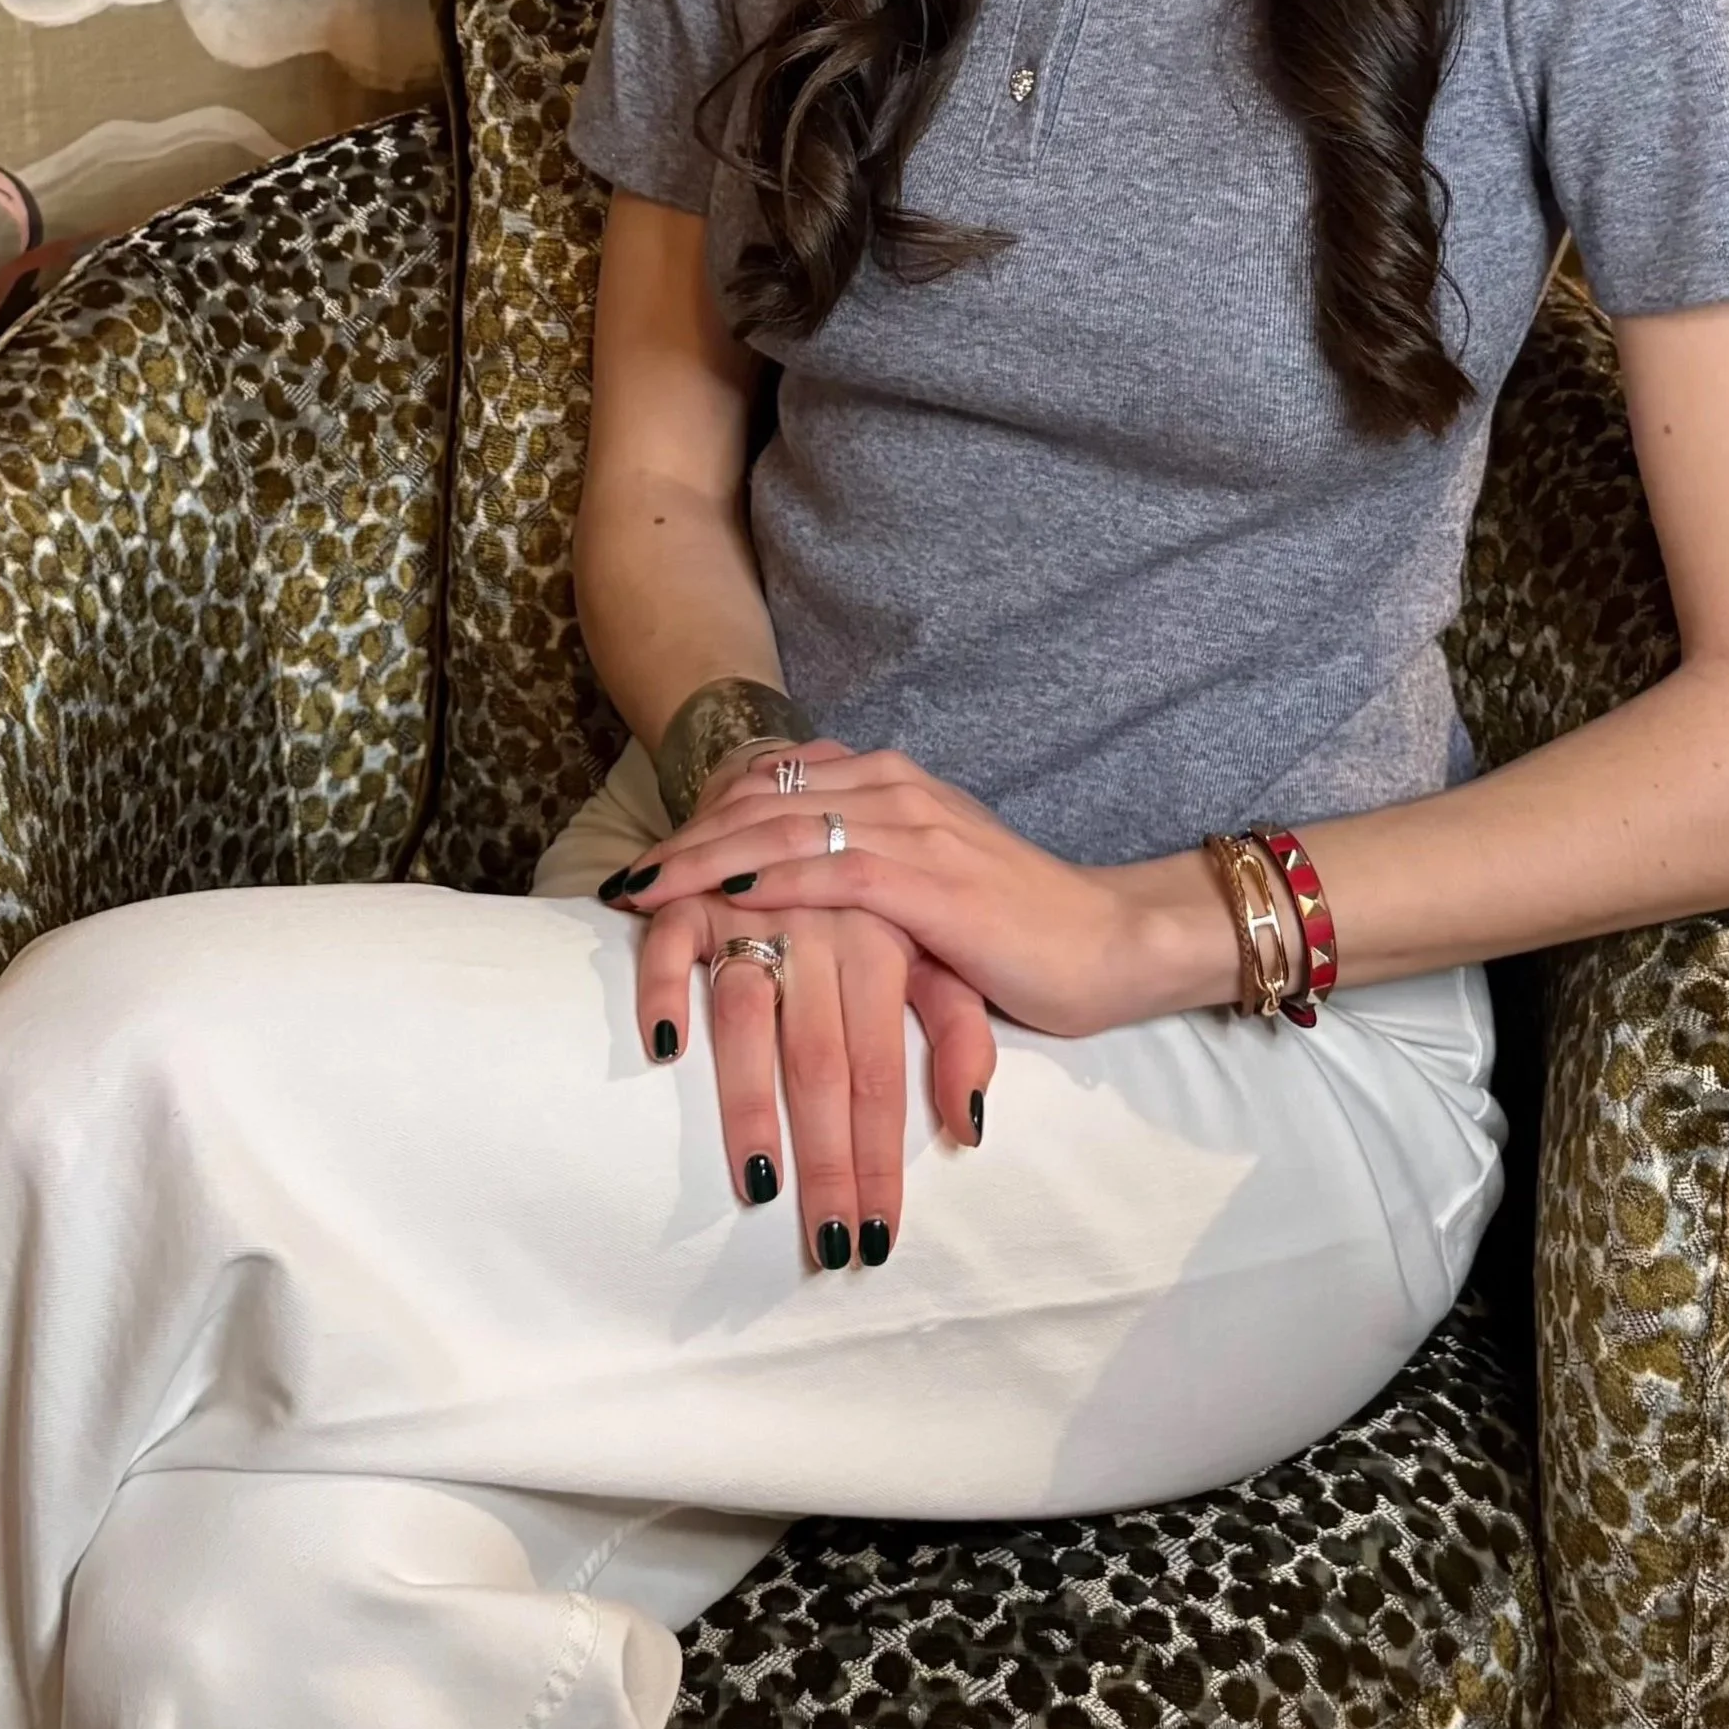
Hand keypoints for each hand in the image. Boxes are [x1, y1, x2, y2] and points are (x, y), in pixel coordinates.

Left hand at [609, 746, 1237, 1039]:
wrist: (1108, 943)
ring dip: (705, 861)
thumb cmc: (1017, 929)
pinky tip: (725, 899)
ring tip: (644, 892)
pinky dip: (772, 883)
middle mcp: (894, 790)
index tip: (646, 860)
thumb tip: (791, 895)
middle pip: (761, 803)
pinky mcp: (932, 880)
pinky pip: (834, 873)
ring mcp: (913, 828)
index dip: (702, 819)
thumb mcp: (924, 888)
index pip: (773, 790)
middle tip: (620, 881)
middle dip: (684, 840)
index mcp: (890, 786)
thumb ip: (864, 873)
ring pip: (782, 832)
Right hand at [629, 882, 992, 1268]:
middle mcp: (822, 928)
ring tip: (756, 1183)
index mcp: (885, 944)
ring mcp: (752, 906)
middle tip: (827, 1244)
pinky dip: (664, 990)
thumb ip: (958, 1033)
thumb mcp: (939, 952)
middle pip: (823, 1060)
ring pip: (748, 1013)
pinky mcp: (691, 892)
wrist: (815, 782)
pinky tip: (663, 1050)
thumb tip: (970, 1127)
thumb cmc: (883, 893)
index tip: (876, 1239)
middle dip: (828, 1159)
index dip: (880, 1155)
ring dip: (748, 1104)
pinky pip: (671, 943)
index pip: (883, 1070)